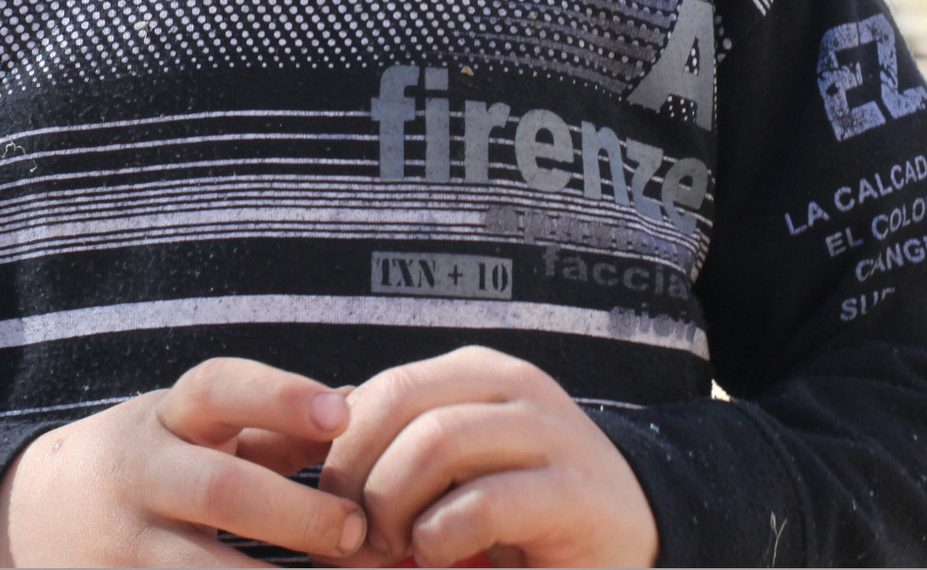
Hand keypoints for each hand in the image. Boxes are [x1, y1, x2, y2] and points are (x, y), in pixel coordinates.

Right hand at [0, 357, 371, 566]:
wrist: (31, 522)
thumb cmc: (148, 465)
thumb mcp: (191, 429)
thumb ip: (268, 426)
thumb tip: (359, 409)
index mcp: (163, 419)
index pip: (218, 388)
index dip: (280, 396)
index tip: (343, 415)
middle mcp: (139, 478)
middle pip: (221, 491)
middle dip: (296, 514)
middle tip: (356, 531)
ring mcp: (124, 550)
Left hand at [317, 346, 656, 568]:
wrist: (629, 537)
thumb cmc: (521, 510)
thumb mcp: (453, 469)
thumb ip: (392, 449)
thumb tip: (297, 442)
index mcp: (474, 374)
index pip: (381, 390)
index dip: (337, 449)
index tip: (323, 506)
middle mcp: (511, 386)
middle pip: (399, 403)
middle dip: (358, 475)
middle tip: (354, 536)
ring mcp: (548, 433)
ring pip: (435, 441)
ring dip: (394, 505)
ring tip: (396, 549)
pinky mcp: (573, 493)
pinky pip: (484, 502)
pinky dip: (441, 535)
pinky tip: (437, 555)